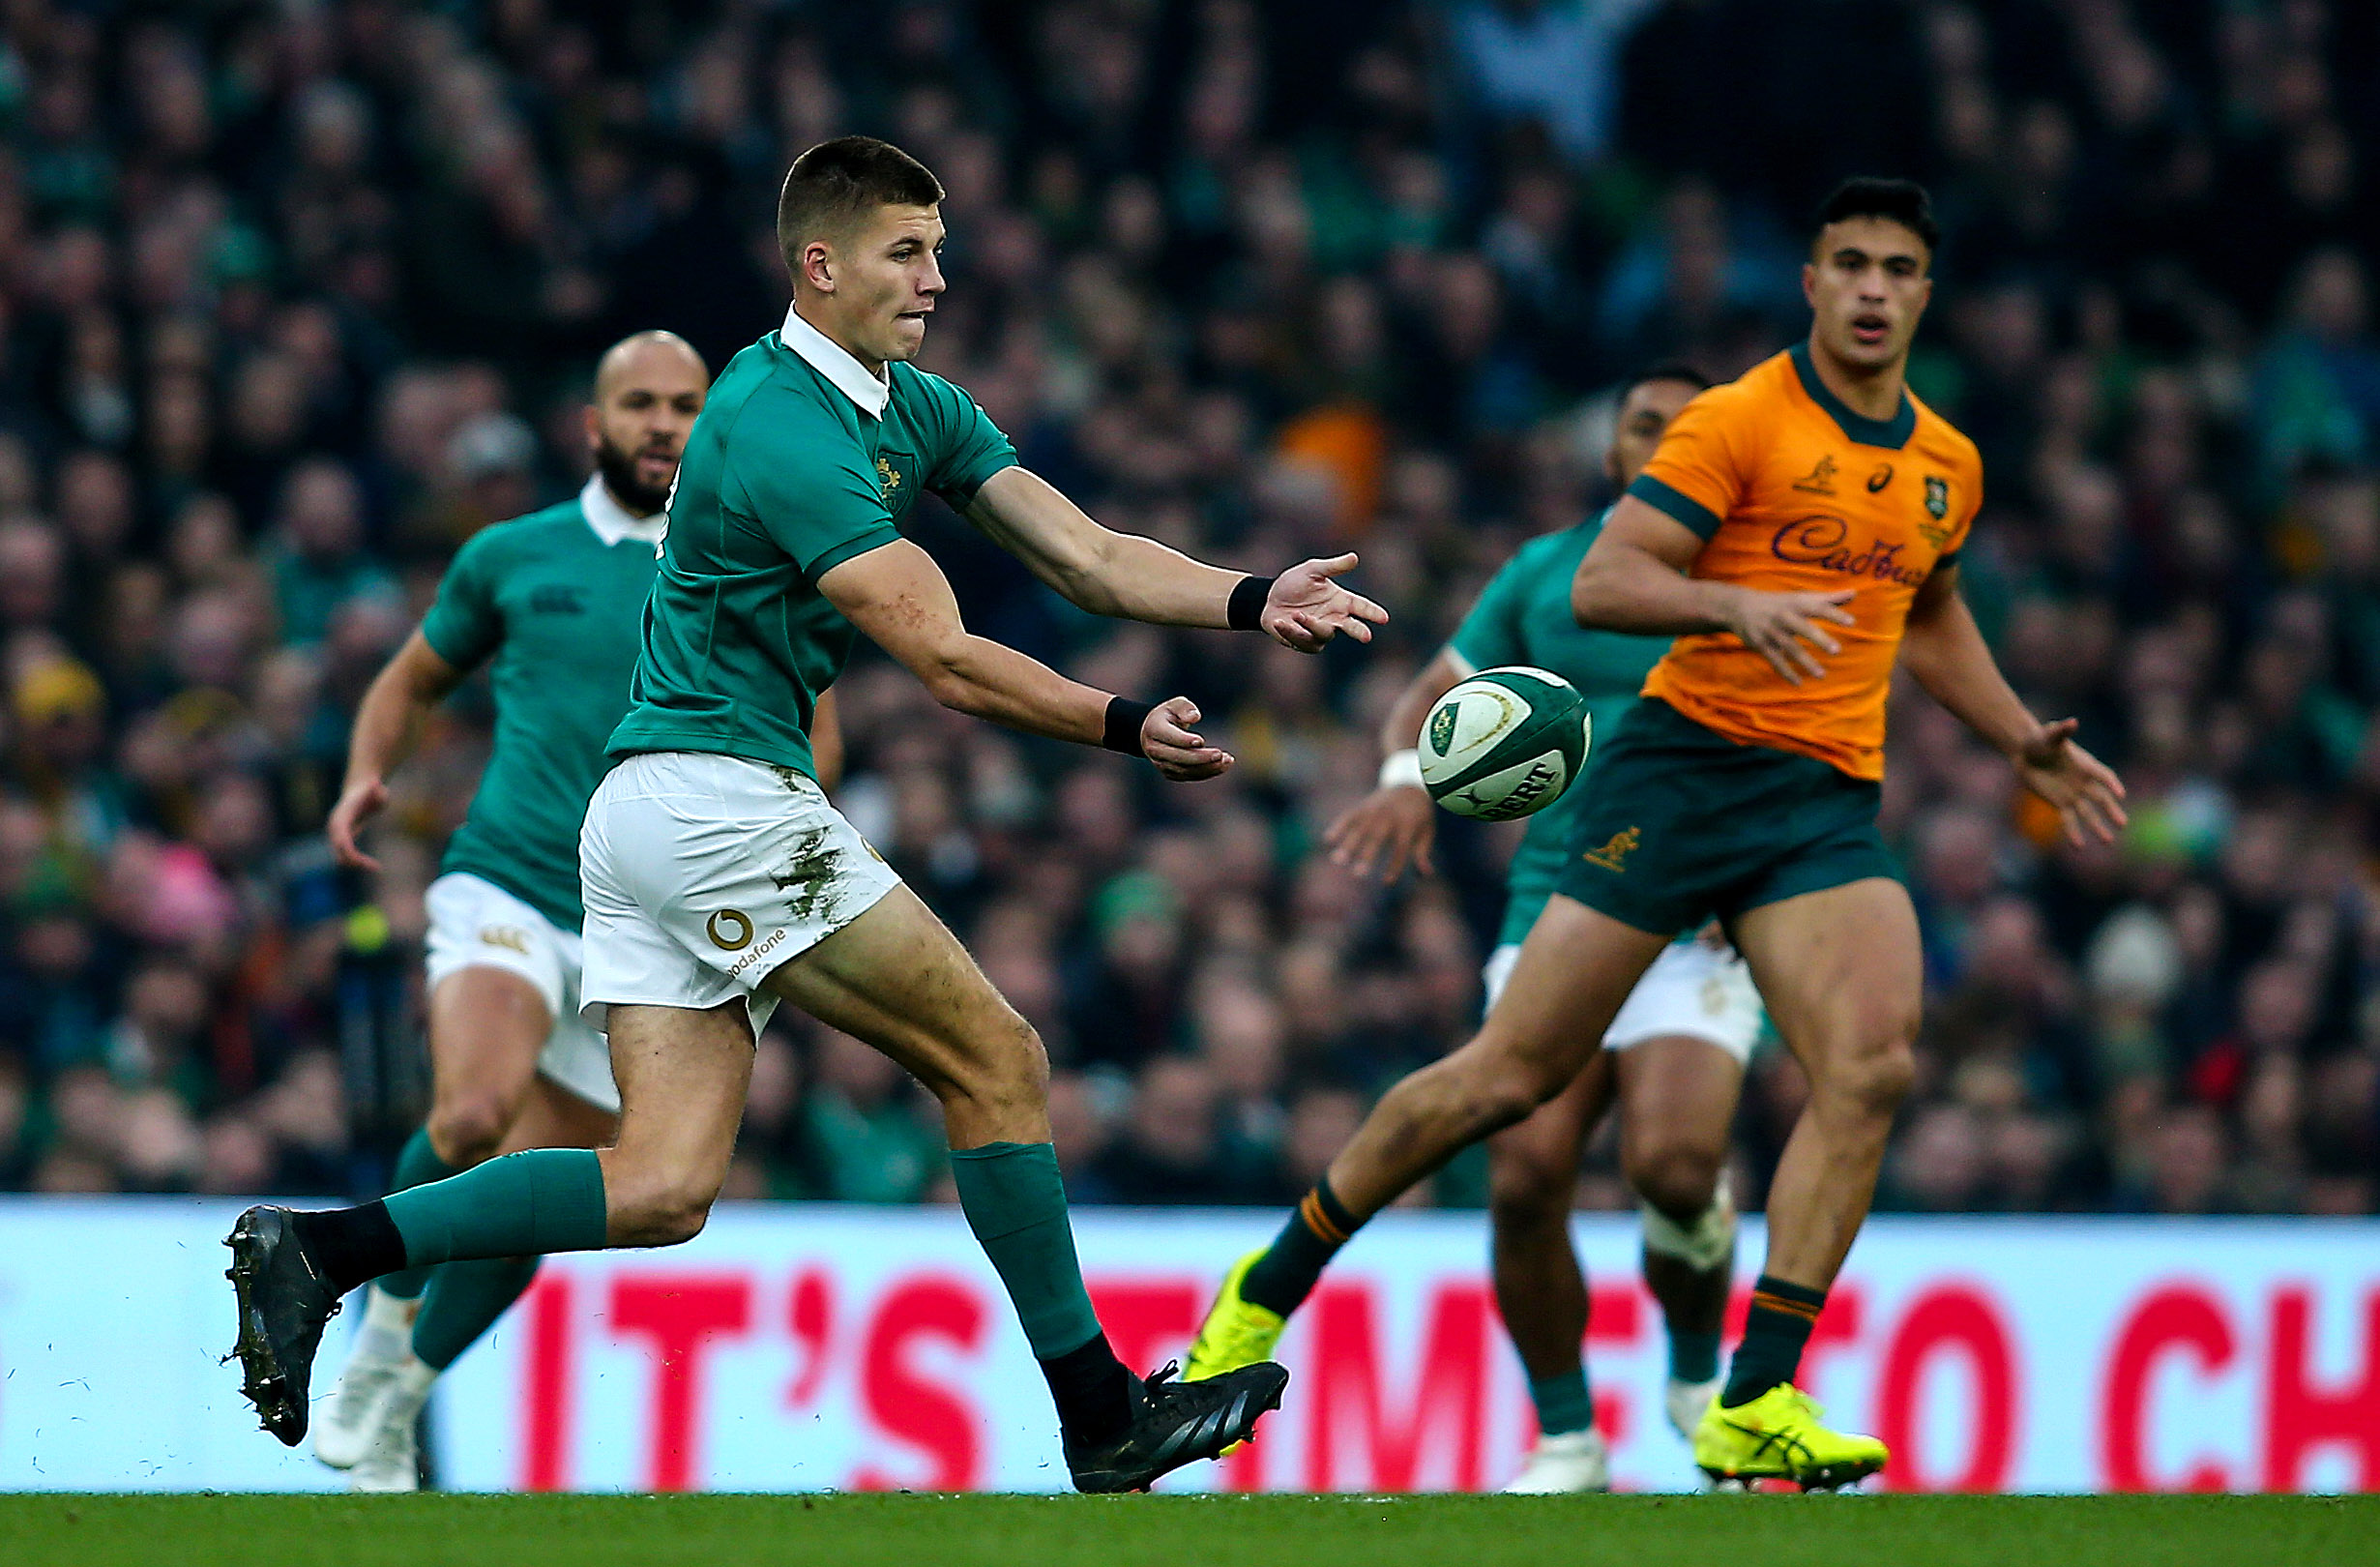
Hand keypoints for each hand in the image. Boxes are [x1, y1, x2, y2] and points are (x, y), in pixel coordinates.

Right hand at [327, 775, 388, 870]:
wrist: (359, 790)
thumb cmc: (370, 790)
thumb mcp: (377, 789)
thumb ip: (377, 790)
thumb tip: (376, 784)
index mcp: (341, 817)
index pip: (340, 838)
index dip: (349, 851)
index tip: (360, 861)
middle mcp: (334, 828)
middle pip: (340, 851)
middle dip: (356, 861)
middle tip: (376, 868)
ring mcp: (336, 835)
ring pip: (341, 857)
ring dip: (357, 864)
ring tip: (375, 867)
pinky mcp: (342, 840)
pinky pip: (345, 856)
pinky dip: (356, 862)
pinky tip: (371, 864)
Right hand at [1142, 696, 1234, 780]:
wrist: (1153, 733)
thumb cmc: (1168, 715)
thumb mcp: (1175, 704)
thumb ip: (1185, 707)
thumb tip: (1194, 717)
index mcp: (1154, 729)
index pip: (1170, 737)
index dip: (1185, 740)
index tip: (1201, 741)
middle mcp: (1154, 749)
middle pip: (1178, 757)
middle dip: (1200, 758)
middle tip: (1219, 754)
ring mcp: (1161, 763)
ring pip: (1185, 770)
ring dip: (1208, 767)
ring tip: (1227, 760)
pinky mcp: (1170, 773)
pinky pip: (1189, 776)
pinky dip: (1207, 773)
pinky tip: (1223, 765)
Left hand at [1262, 554, 1388, 652]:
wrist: (1268, 600)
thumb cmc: (1293, 584)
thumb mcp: (1312, 570)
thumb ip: (1333, 567)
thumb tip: (1355, 557)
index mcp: (1340, 601)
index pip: (1361, 606)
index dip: (1372, 612)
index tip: (1384, 618)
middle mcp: (1334, 618)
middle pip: (1352, 627)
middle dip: (1359, 631)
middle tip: (1367, 636)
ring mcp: (1321, 633)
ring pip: (1324, 633)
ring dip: (1311, 624)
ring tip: (1296, 614)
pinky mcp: (1306, 643)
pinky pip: (1304, 641)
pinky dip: (1292, 631)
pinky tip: (1280, 622)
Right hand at [1325, 785, 1437, 880]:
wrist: (1410, 782)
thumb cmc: (1420, 814)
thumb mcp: (1426, 831)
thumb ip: (1422, 852)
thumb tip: (1426, 874)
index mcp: (1408, 823)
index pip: (1400, 847)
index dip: (1394, 864)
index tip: (1387, 882)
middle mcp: (1389, 816)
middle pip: (1376, 838)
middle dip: (1366, 856)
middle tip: (1357, 875)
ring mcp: (1374, 810)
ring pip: (1359, 829)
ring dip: (1347, 845)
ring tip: (1336, 861)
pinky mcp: (1363, 806)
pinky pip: (1349, 816)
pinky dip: (1338, 826)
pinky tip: (1327, 840)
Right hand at [1724, 586, 1856, 684]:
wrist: (1740, 607)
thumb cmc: (1779, 603)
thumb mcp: (1801, 597)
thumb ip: (1828, 598)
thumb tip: (1854, 593)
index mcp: (1797, 604)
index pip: (1818, 608)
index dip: (1834, 614)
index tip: (1852, 622)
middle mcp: (1784, 617)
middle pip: (1803, 628)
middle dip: (1819, 638)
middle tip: (1837, 650)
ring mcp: (1771, 632)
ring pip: (1790, 648)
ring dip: (1806, 662)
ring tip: (1822, 675)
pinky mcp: (1762, 645)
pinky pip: (1775, 660)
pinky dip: (1786, 672)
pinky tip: (1799, 683)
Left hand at [2014, 717, 2127, 845]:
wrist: (2026, 752)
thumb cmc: (2040, 740)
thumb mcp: (2049, 735)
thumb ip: (2061, 731)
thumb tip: (2072, 722)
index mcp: (2086, 764)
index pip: (2103, 775)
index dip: (2111, 784)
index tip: (2119, 794)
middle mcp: (2084, 782)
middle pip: (2102, 799)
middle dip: (2112, 811)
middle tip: (2123, 824)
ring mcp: (2074, 794)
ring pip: (2089, 813)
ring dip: (2098, 827)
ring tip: (2109, 841)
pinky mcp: (2061, 803)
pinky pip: (2069, 820)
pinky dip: (2074, 832)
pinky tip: (2080, 846)